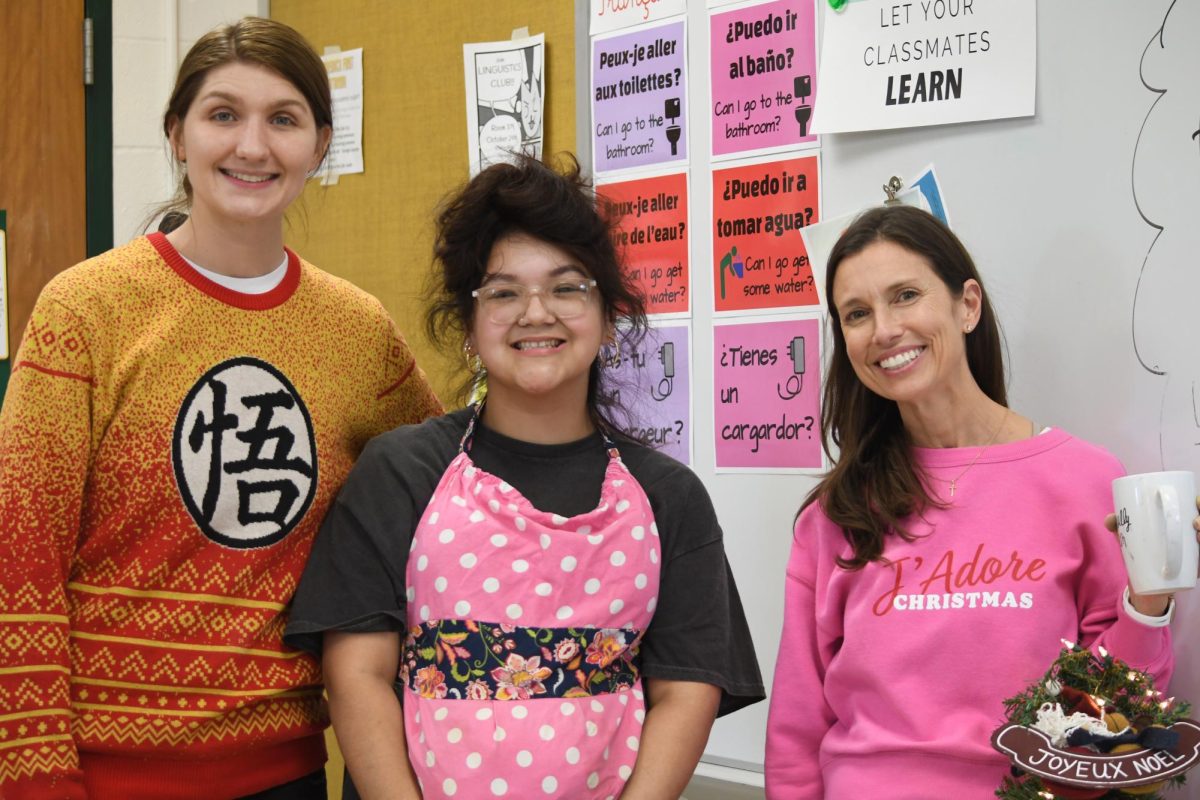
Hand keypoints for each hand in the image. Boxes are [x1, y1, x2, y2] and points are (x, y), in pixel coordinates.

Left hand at [1104, 495, 1199, 616]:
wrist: (1145, 582)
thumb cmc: (1142, 551)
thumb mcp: (1130, 537)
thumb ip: (1119, 526)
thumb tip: (1110, 520)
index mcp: (1179, 524)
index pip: (1195, 510)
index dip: (1199, 504)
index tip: (1197, 501)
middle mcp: (1191, 537)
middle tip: (1196, 522)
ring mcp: (1194, 553)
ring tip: (1198, 534)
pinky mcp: (1193, 570)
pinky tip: (1199, 558)